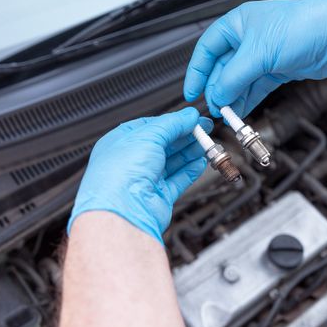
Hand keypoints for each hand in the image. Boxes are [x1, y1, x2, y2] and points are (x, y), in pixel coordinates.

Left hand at [68, 108, 212, 244]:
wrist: (123, 211)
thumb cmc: (121, 174)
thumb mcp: (148, 136)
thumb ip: (172, 124)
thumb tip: (188, 116)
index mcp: (121, 142)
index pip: (152, 127)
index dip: (174, 122)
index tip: (192, 119)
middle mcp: (132, 161)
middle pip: (164, 145)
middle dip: (185, 137)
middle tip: (204, 131)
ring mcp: (145, 180)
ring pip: (172, 162)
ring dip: (190, 153)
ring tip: (206, 145)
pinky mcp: (157, 196)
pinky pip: (177, 181)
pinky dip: (189, 171)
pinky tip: (199, 163)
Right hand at [184, 0, 326, 117]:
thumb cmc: (304, 24)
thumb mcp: (259, 52)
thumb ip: (233, 77)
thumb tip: (217, 95)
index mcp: (238, 25)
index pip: (207, 49)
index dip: (197, 71)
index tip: (191, 91)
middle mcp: (249, 39)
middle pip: (222, 68)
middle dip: (217, 89)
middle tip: (214, 107)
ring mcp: (264, 55)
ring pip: (239, 81)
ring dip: (232, 97)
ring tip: (226, 113)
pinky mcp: (278, 69)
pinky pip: (256, 88)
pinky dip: (247, 99)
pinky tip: (241, 110)